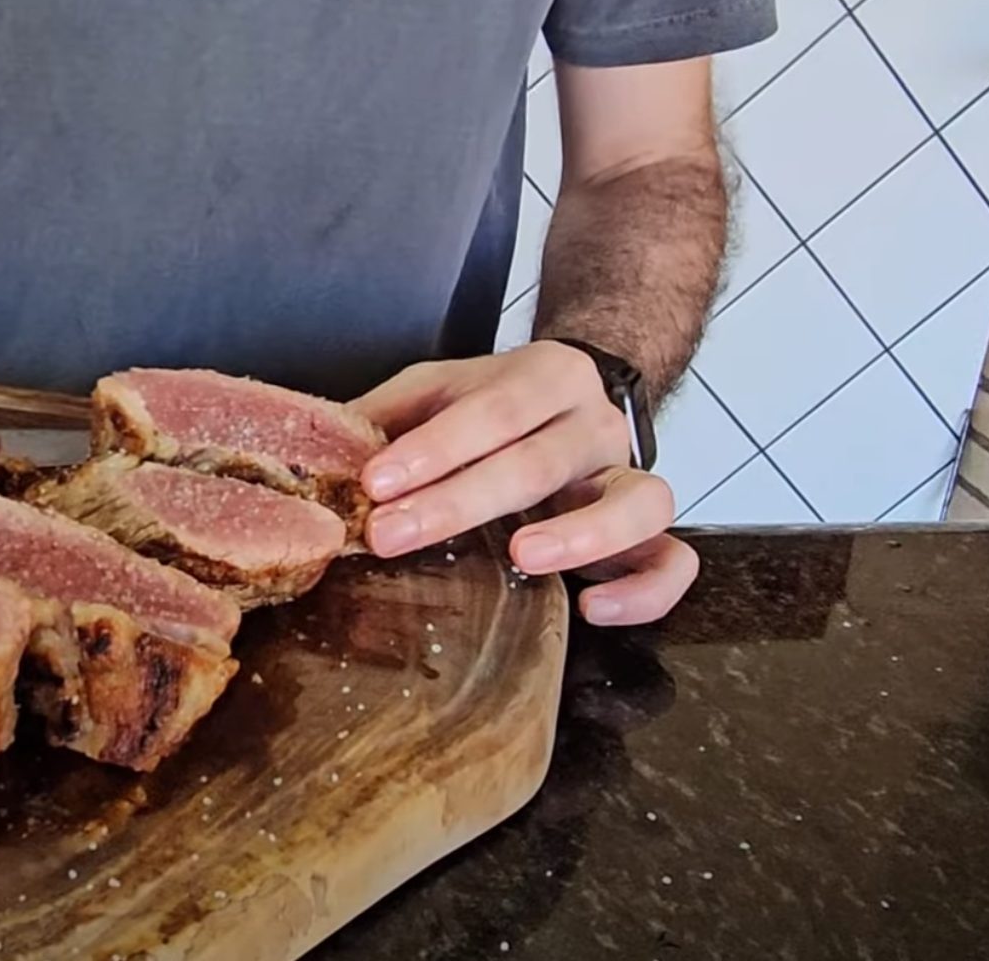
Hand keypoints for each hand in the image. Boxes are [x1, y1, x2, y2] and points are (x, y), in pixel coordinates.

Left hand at [352, 341, 697, 625]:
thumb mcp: (436, 391)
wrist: (573, 397)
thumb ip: (386, 417)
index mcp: (543, 378)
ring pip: (638, 502)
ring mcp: (629, 478)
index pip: (492, 408)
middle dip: (461, 501)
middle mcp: (595, 425)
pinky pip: (673, 561)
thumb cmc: (491, 406)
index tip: (375, 483)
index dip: (434, 449)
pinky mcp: (651, 534)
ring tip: (519, 557)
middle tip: (393, 534)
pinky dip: (646, 590)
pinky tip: (592, 611)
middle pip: (541, 461)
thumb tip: (314, 452)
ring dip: (580, 533)